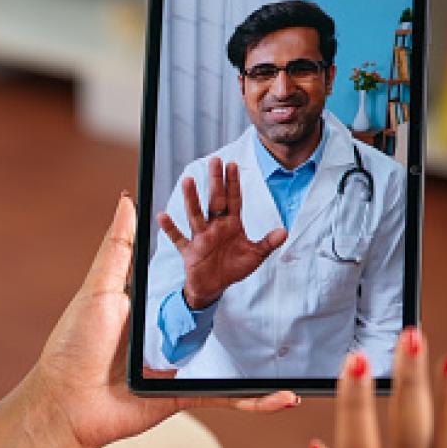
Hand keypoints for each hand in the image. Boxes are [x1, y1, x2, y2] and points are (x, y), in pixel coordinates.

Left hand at [36, 193, 298, 447]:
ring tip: (300, 347)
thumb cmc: (75, 345)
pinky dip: (257, 400)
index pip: (195, 280)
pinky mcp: (186, 394)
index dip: (221, 259)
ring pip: (234, 360)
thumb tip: (128, 199)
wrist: (66, 403)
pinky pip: (228, 397)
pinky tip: (285, 396)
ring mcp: (183, 366)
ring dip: (269, 359)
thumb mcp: (100, 288)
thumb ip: (119, 246)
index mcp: (154, 307)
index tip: (244, 235)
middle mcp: (172, 335)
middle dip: (255, 307)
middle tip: (289, 283)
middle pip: (221, 318)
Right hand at [157, 157, 286, 308]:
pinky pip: (179, 238)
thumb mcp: (254, 256)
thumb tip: (284, 232)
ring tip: (188, 181)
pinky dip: (170, 229)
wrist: (214, 287)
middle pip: (215, 201)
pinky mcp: (190, 251)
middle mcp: (215, 227)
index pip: (233, 200)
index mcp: (231, 225)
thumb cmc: (233, 268)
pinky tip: (162, 215)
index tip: (233, 164)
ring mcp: (201, 238)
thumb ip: (267, 243)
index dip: (233, 184)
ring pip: (196, 216)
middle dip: (216, 182)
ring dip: (192, 200)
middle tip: (215, 160)